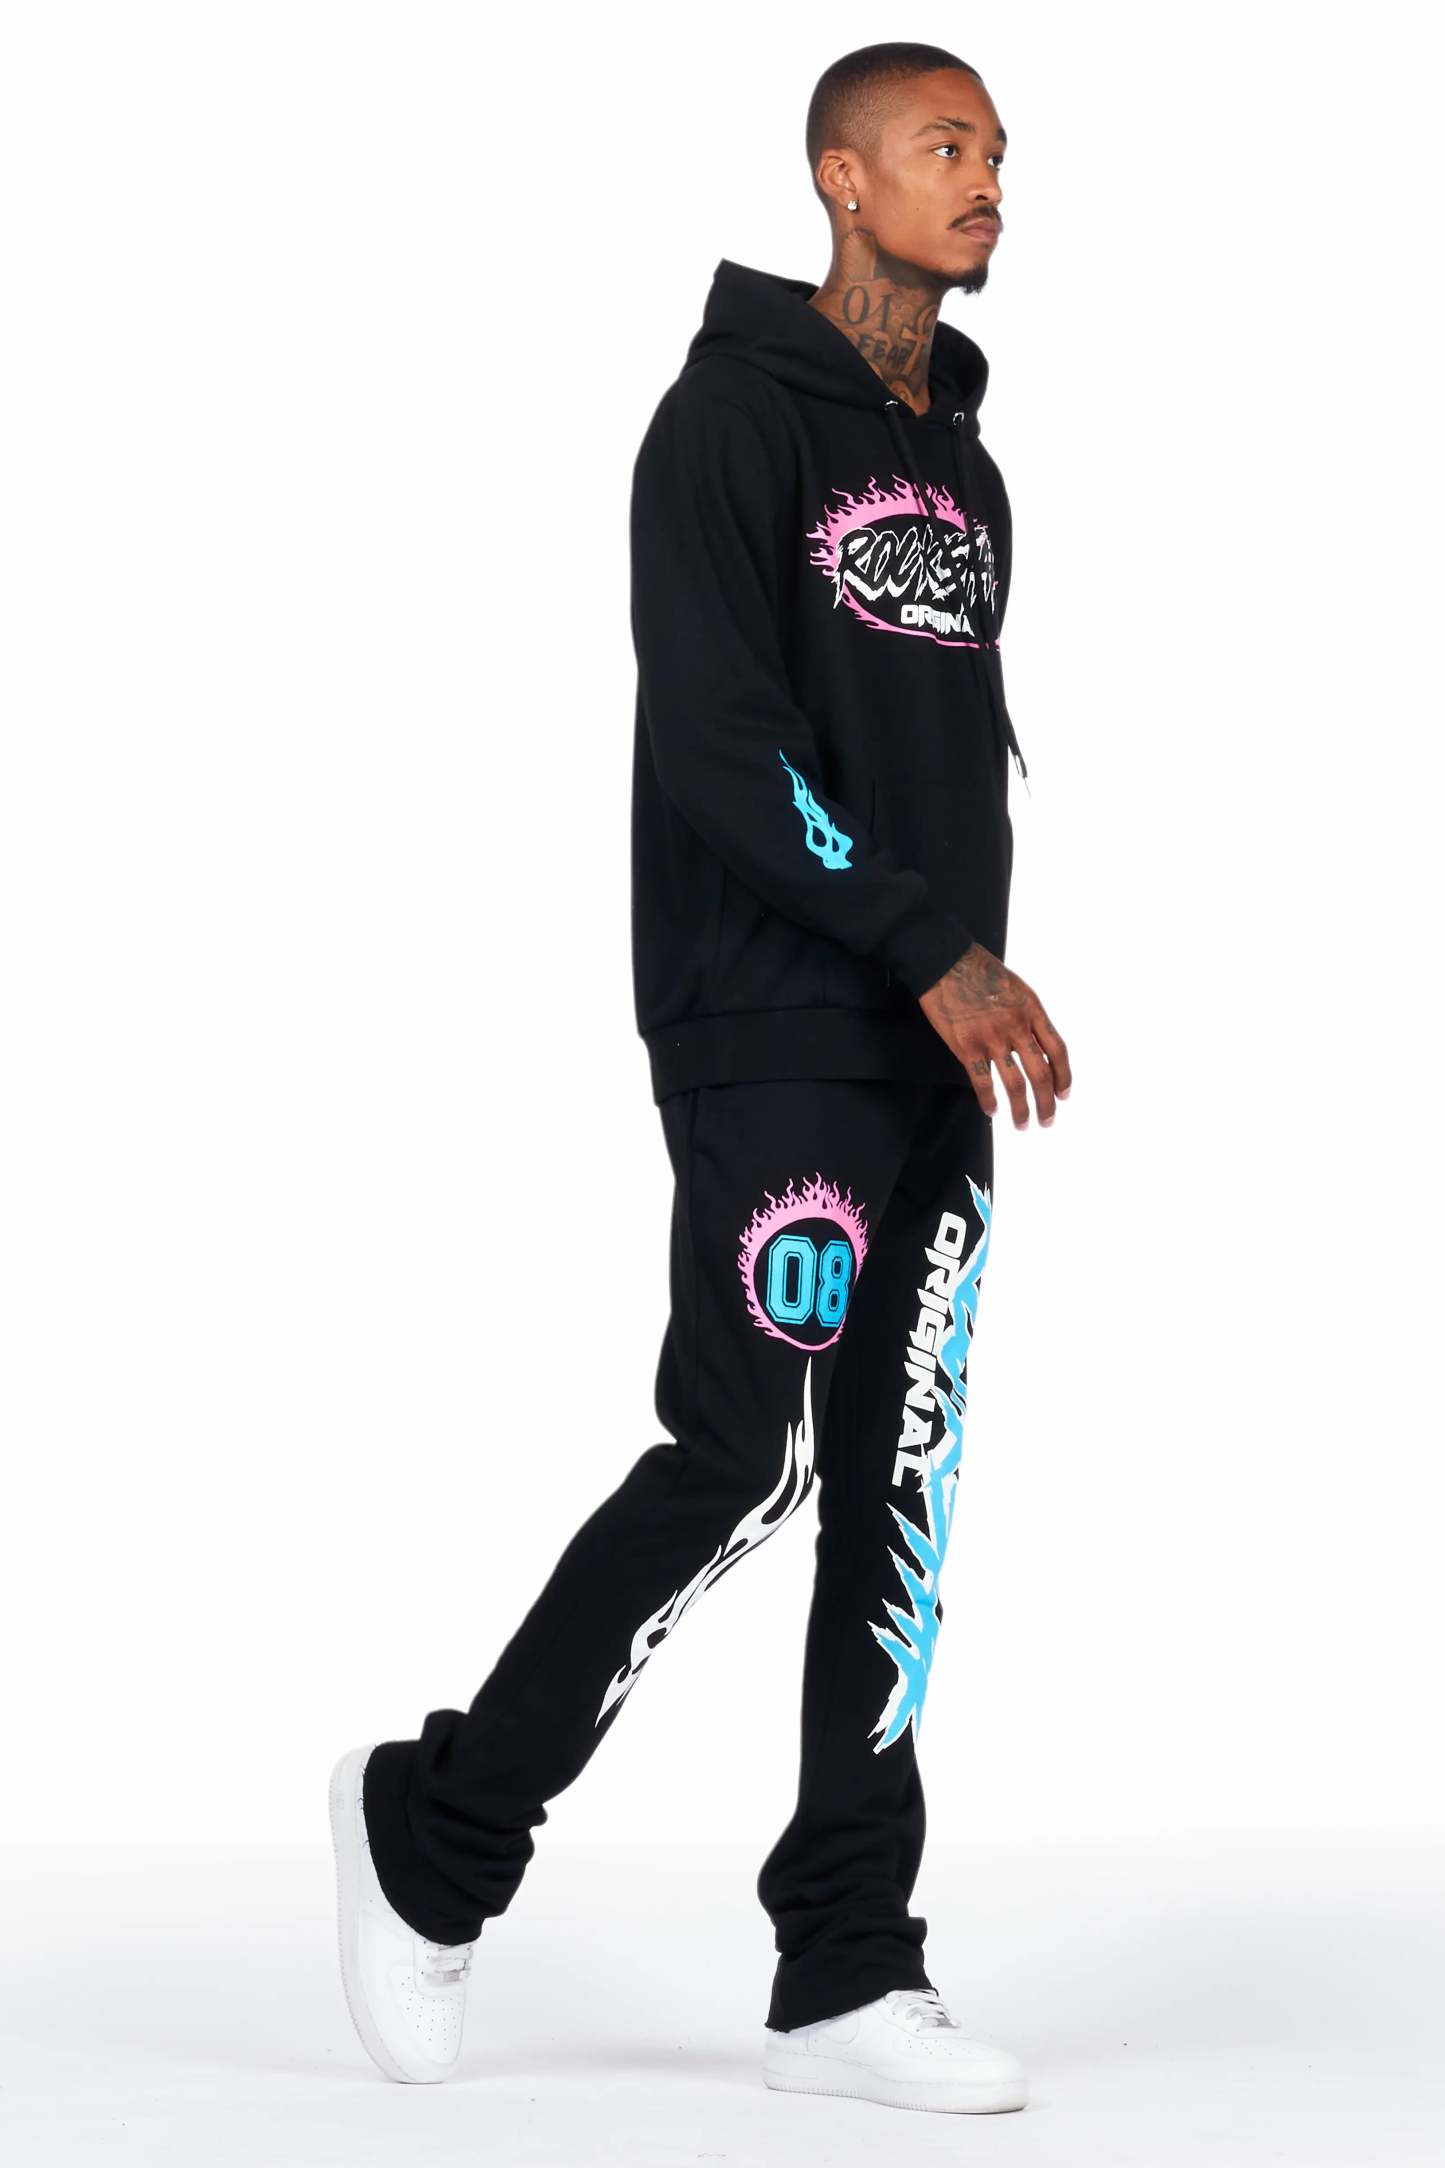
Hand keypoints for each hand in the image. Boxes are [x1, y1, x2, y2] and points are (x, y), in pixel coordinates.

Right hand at [918, 942, 1070, 1128]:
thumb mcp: (1017, 988)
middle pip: (1041, 1074)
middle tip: (1047, 1120)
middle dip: (1047, 1103)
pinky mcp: (967, 1047)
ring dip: (1021, 1109)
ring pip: (1015, 1083)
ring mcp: (992, 1039)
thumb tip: (1035, 1044)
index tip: (1064, 1094)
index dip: (1064, 1076)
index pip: (1057, 1050)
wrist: (946, 962)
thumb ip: (1028, 1016)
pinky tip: (992, 1112)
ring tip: (1023, 1124)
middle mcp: (1017, 1027)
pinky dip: (990, 1101)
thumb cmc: (980, 971)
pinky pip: (983, 1082)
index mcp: (1033, 1011)